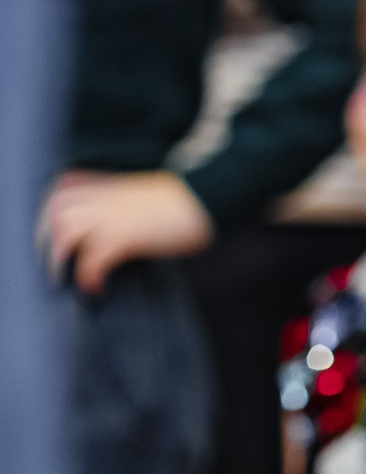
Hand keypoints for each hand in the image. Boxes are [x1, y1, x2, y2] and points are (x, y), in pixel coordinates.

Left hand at [41, 171, 212, 293]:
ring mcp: (112, 216)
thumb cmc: (188, 200)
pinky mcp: (123, 236)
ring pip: (64, 234)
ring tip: (65, 279)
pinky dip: (88, 278)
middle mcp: (106, 197)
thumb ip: (124, 202)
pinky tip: (97, 288)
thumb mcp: (148, 192)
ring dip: (60, 259)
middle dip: (46, 239)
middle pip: (55, 212)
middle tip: (54, 263)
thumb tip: (115, 223)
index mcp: (111, 185)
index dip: (50, 208)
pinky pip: (91, 261)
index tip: (50, 228)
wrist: (210, 196)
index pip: (64, 188)